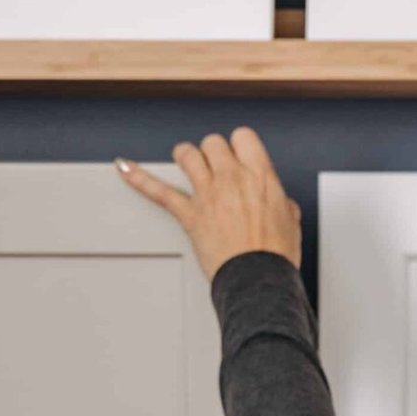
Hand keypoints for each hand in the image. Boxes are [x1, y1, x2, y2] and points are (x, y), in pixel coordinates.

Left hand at [115, 127, 301, 282]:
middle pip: (213, 142)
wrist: (258, 278)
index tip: (238, 153)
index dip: (239, 144)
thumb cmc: (275, 255)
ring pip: (188, 155)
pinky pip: (158, 191)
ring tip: (185, 159)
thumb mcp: (290, 222)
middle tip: (215, 162)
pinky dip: (139, 178)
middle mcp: (232, 178)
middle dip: (213, 151)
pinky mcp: (189, 214)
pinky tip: (126, 168)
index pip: (244, 137)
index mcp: (260, 176)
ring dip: (186, 155)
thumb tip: (279, 203)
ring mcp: (208, 194)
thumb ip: (280, 204)